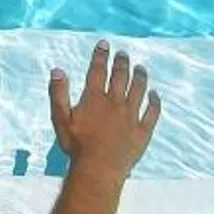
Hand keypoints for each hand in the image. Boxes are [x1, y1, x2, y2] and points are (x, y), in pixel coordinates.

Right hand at [48, 41, 160, 178]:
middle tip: (124, 53)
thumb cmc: (77, 145)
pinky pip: (152, 114)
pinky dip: (155, 103)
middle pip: (120, 77)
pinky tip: (156, 95)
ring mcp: (131, 117)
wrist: (98, 168)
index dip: (101, 56)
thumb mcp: (60, 119)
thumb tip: (57, 70)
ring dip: (140, 78)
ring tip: (141, 68)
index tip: (105, 44)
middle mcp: (115, 103)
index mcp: (95, 99)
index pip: (98, 71)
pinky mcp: (142, 131)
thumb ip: (58, 93)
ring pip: (138, 91)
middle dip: (122, 63)